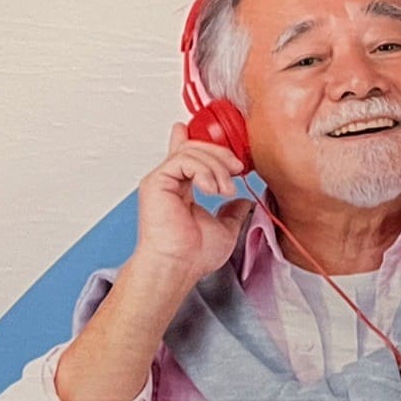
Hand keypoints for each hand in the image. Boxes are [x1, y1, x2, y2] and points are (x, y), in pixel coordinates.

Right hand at [126, 122, 253, 297]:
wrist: (178, 266)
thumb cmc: (193, 255)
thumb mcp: (224, 230)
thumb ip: (232, 213)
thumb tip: (243, 201)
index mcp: (181, 190)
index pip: (184, 156)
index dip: (193, 140)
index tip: (207, 134)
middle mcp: (169, 181)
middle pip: (193, 148)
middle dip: (219, 154)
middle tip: (237, 167)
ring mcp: (162, 180)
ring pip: (191, 151)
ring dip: (216, 167)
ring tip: (226, 190)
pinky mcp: (157, 181)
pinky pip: (183, 160)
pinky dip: (203, 171)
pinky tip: (212, 189)